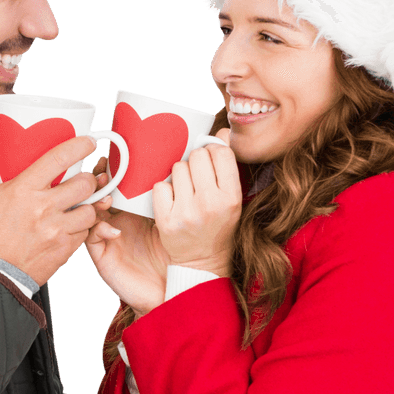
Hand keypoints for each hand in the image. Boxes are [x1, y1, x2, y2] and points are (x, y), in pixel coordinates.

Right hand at [0, 130, 101, 286]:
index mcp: (24, 189)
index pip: (60, 158)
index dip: (80, 146)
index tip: (88, 142)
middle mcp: (43, 208)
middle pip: (84, 183)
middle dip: (88, 179)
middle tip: (82, 180)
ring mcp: (57, 230)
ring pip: (91, 209)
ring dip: (88, 205)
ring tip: (78, 205)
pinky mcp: (65, 248)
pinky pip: (85, 231)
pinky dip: (82, 227)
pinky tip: (71, 224)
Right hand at [85, 160, 169, 313]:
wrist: (173, 286)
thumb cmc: (177, 253)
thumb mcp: (174, 218)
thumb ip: (170, 196)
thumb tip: (175, 165)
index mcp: (131, 209)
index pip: (115, 183)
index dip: (112, 168)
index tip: (115, 156)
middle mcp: (115, 220)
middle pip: (96, 193)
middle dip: (97, 180)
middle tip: (104, 172)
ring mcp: (106, 236)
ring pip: (87, 213)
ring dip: (94, 202)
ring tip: (107, 198)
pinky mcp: (102, 255)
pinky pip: (90, 237)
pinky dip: (99, 230)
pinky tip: (115, 231)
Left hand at [152, 128, 241, 275]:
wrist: (202, 262)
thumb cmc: (219, 225)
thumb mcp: (233, 198)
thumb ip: (227, 166)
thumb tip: (222, 131)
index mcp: (231, 197)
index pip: (220, 152)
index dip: (213, 151)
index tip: (211, 161)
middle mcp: (210, 204)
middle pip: (196, 156)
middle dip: (195, 162)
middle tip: (196, 177)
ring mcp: (186, 213)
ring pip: (177, 168)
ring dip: (179, 175)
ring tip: (186, 190)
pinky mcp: (165, 221)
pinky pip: (160, 186)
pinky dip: (165, 190)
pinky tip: (173, 201)